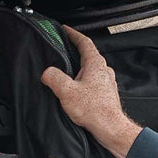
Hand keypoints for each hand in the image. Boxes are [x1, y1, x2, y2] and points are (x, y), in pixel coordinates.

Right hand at [40, 26, 141, 157]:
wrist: (110, 128)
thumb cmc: (95, 111)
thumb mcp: (67, 91)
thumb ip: (54, 78)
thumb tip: (47, 73)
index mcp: (95, 64)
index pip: (84, 41)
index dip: (73, 34)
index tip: (65, 29)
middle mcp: (104, 70)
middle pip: (88, 54)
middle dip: (75, 50)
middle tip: (64, 48)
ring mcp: (107, 82)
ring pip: (91, 68)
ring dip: (80, 66)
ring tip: (68, 70)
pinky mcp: (106, 93)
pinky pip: (93, 81)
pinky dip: (84, 80)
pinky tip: (77, 89)